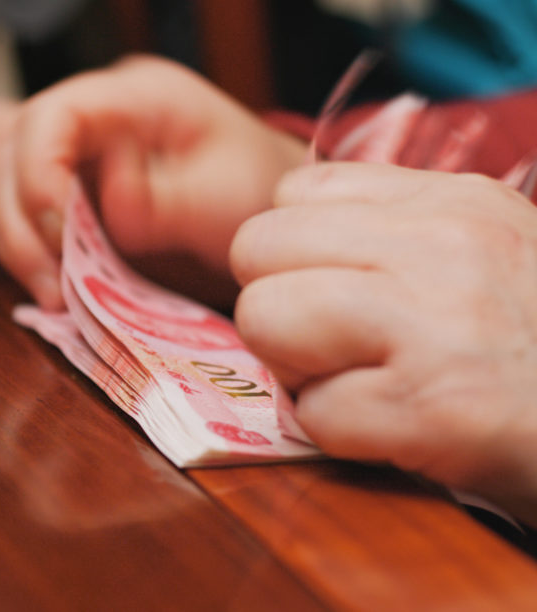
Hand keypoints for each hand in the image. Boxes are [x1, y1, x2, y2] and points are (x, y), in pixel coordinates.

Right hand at [0, 55, 305, 308]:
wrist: (261, 210)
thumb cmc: (253, 190)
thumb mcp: (228, 193)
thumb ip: (165, 199)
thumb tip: (106, 208)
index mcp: (129, 98)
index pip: (51, 114)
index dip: (37, 174)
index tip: (61, 235)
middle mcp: (84, 117)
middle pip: (4, 141)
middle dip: (12, 218)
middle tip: (48, 285)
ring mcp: (60, 152)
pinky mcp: (47, 192)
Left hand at [231, 162, 536, 524]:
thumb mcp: (491, 253)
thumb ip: (394, 234)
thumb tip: (286, 243)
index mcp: (455, 201)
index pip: (294, 192)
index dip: (295, 255)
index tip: (338, 293)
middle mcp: (444, 244)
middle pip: (256, 248)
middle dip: (279, 307)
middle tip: (343, 347)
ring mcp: (438, 322)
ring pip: (264, 317)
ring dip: (298, 369)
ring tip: (368, 385)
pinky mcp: (435, 407)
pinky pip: (312, 412)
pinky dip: (345, 435)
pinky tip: (406, 431)